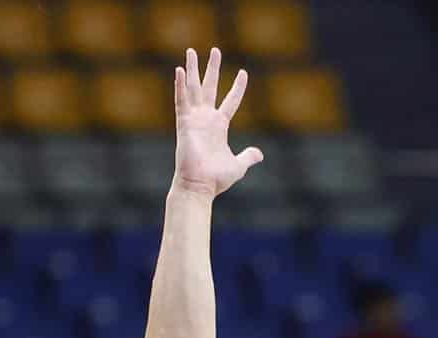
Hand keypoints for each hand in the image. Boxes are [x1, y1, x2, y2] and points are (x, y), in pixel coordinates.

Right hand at [170, 48, 260, 197]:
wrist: (200, 186)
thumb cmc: (216, 179)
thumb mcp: (238, 165)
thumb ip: (248, 156)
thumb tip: (259, 154)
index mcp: (220, 126)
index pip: (231, 101)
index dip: (238, 87)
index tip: (244, 73)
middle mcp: (206, 119)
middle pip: (210, 87)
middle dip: (212, 69)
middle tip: (215, 50)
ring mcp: (194, 119)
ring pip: (193, 88)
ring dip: (192, 70)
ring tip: (191, 51)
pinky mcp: (184, 123)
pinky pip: (181, 101)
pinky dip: (179, 86)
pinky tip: (178, 70)